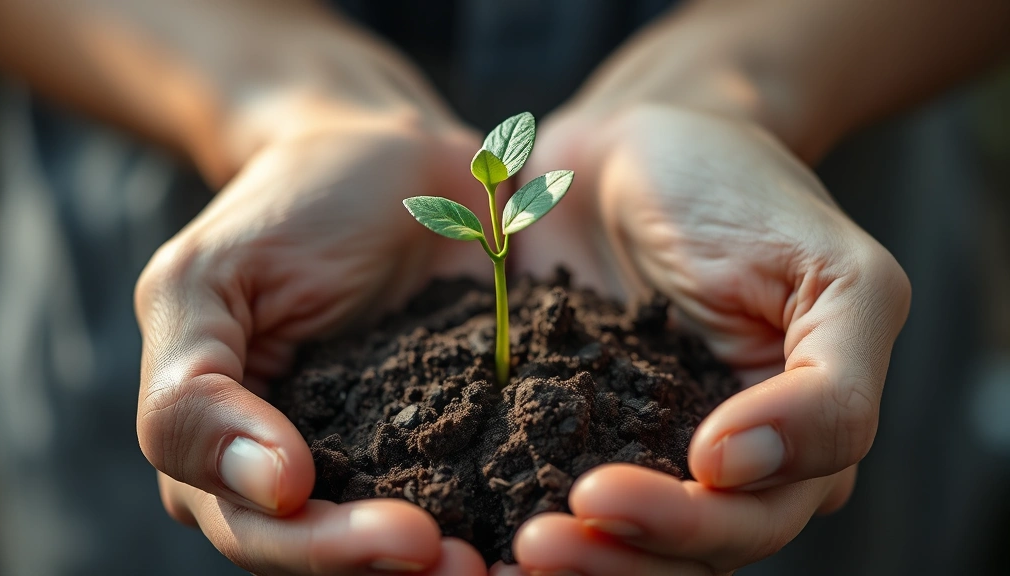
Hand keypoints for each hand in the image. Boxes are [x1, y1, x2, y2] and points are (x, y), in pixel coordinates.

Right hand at [135, 107, 491, 574]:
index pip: (256, 525)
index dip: (322, 547)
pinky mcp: (452, 432)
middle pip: (328, 552)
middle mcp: (296, 470)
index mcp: (223, 447)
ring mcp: (378, 455)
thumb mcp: (204, 280)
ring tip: (505, 566)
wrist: (384, 162)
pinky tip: (544, 525)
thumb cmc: (285, 208)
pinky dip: (501, 515)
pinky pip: (470, 490)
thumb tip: (272, 488)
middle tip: (468, 567)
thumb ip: (193, 391)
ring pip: (397, 543)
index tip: (404, 533)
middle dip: (391, 567)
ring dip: (448, 565)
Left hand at [506, 104, 909, 573]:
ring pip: (621, 541)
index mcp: (802, 438)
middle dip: (614, 557)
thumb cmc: (743, 190)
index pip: (756, 518)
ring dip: (570, 559)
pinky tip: (472, 521)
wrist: (639, 143)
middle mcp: (728, 463)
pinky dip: (517, 511)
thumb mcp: (833, 272)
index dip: (685, 527)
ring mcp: (644, 446)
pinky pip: (548, 482)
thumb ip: (832, 383)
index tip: (602, 493)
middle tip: (537, 544)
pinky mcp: (571, 423)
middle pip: (682, 551)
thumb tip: (736, 470)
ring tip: (506, 551)